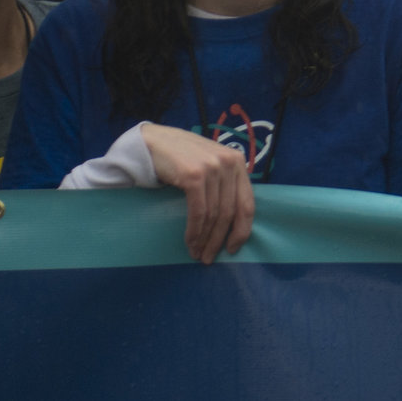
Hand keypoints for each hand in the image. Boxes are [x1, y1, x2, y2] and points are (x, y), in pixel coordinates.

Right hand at [139, 122, 254, 265]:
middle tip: (209, 258)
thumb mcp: (211, 166)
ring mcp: (212, 168)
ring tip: (197, 254)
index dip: (242, 230)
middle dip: (220, 240)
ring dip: (205, 239)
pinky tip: (190, 242)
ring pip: (214, 215)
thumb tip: (232, 221)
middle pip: (230, 212)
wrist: (154, 142)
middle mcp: (229, 163)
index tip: (232, 249)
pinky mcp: (194, 175)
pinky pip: (198, 212)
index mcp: (238, 162)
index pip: (247, 203)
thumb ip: (224, 184)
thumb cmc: (182, 158)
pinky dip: (195, 231)